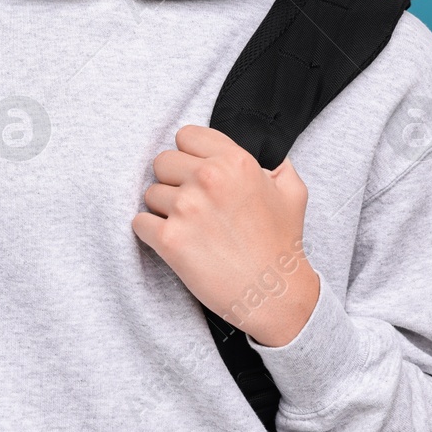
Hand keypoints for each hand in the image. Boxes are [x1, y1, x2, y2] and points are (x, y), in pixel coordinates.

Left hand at [131, 125, 319, 347]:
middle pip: (162, 162)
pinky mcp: (169, 239)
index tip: (198, 174)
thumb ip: (278, 166)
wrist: (275, 295)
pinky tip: (174, 243)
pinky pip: (139, 222)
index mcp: (234, 161)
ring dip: (164, 210)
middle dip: (174, 181)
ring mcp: (186, 208)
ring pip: (150, 194)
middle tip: (194, 206)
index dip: (190, 156)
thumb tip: (271, 157)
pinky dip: (151, 233)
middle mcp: (208, 179)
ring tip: (191, 229)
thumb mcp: (293, 193)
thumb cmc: (282, 246)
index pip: (185, 136)